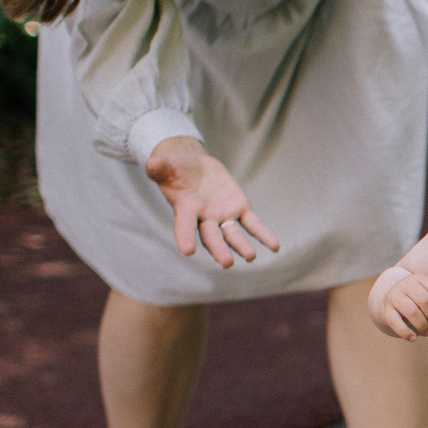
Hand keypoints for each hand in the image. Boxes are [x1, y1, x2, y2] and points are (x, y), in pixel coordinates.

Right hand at [146, 137, 279, 267]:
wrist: (193, 167)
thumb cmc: (174, 170)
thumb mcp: (165, 166)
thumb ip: (159, 168)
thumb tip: (152, 164)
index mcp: (185, 209)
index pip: (184, 226)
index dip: (185, 238)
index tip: (187, 252)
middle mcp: (205, 218)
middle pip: (212, 237)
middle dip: (219, 250)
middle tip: (227, 263)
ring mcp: (223, 215)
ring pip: (233, 235)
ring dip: (242, 246)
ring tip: (251, 257)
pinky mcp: (239, 208)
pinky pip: (253, 224)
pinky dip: (263, 235)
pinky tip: (275, 247)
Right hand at [369, 266, 427, 339]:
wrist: (392, 301)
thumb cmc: (418, 301)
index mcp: (421, 279)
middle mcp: (406, 284)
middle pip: (424, 300)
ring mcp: (395, 296)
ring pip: (411, 311)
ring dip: (422, 325)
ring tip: (426, 332)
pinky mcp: (386, 309)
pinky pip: (395, 322)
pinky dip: (405, 332)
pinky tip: (412, 338)